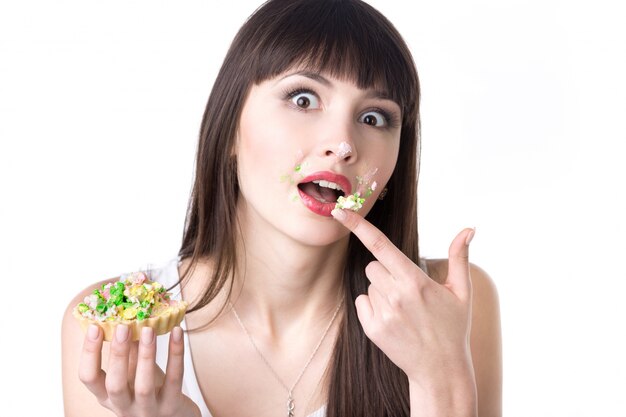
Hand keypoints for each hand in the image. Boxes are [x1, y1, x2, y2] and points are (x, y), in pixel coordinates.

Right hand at [79, 324, 200, 416]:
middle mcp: (123, 407)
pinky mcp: (172, 407)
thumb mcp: (133, 373)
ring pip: (144, 385)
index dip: (89, 353)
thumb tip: (125, 315)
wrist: (174, 416)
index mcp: (107, 396)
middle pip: (115, 385)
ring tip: (148, 329)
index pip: (88, 378)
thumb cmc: (149, 389)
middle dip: (117, 355)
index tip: (94, 327)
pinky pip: (174, 379)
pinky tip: (177, 332)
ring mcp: (148, 410)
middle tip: (122, 327)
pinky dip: (176, 354)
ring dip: (146, 355)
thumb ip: (127, 351)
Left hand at [331, 209, 475, 389]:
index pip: (380, 245)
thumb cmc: (453, 327)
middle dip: (387, 271)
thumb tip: (469, 228)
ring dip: (382, 290)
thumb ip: (460, 257)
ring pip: (370, 284)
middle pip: (374, 265)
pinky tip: (392, 319)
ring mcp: (382, 314)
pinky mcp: (372, 329)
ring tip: (404, 309)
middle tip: (408, 291)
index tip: (340, 212)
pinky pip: (362, 302)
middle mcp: (395, 296)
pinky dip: (373, 306)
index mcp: (415, 281)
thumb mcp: (462, 291)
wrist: (441, 369)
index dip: (358, 226)